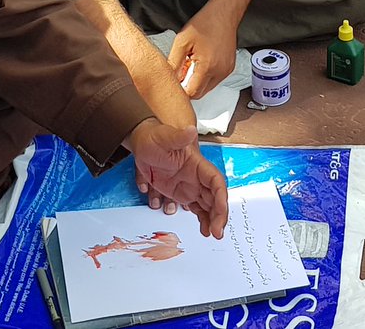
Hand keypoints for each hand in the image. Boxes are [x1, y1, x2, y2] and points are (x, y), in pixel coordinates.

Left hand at [126, 119, 227, 237]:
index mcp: (198, 163)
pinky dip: (203, 219)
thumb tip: (190, 130)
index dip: (220, 196)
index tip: (220, 211)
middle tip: (217, 231)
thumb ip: (178, 137)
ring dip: (213, 220)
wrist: (143, 144)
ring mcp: (192, 186)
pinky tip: (205, 230)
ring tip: (213, 234)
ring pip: (209, 205)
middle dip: (219, 214)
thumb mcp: (164, 137)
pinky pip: (197, 209)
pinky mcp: (183, 194)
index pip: (216, 181)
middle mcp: (198, 177)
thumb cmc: (155, 138)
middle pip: (215, 197)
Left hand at [168, 9, 238, 99]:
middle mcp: (220, 72)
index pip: (192, 93)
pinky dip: (205, 76)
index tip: (173, 84)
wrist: (223, 14)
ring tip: (190, 64)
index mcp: (207, 66)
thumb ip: (174, 63)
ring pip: (207, 88)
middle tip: (180, 71)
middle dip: (188, 86)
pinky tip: (200, 62)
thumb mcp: (182, 41)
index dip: (180, 91)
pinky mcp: (229, 68)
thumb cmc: (204, 23)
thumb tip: (170, 78)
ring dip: (196, 82)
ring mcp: (226, 71)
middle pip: (200, 93)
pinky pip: (214, 80)